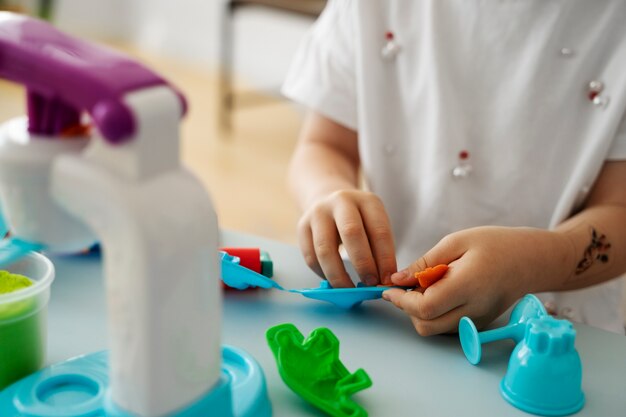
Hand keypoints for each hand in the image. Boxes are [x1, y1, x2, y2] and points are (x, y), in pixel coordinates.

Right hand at [297, 190, 396, 286]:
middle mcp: (341, 202)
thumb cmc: (359, 220)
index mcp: (367, 201)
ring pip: (325, 249)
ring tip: (349, 289)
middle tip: (370, 284)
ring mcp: (318, 213)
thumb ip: (379, 249)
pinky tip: (334, 281)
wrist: (328, 201)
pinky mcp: (302, 227)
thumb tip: (383, 280)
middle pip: (351, 233)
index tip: (388, 279)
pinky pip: (311, 257)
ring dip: (339, 275)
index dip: (385, 258)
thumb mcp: (374, 225)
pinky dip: (323, 274)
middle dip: (363, 263)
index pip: (379, 231)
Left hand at [383, 226, 571, 334]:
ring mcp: (477, 322)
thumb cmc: (495, 244)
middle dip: (408, 308)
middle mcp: (473, 311)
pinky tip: (442, 292)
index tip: (389, 287)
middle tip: (409, 284)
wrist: (532, 260)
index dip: (400, 300)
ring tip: (429, 285)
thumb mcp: (456, 242)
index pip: (423, 307)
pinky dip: (436, 314)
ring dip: (421, 312)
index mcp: (467, 286)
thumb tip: (396, 280)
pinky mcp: (479, 325)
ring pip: (434, 329)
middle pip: (425, 325)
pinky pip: (447, 327)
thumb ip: (424, 263)